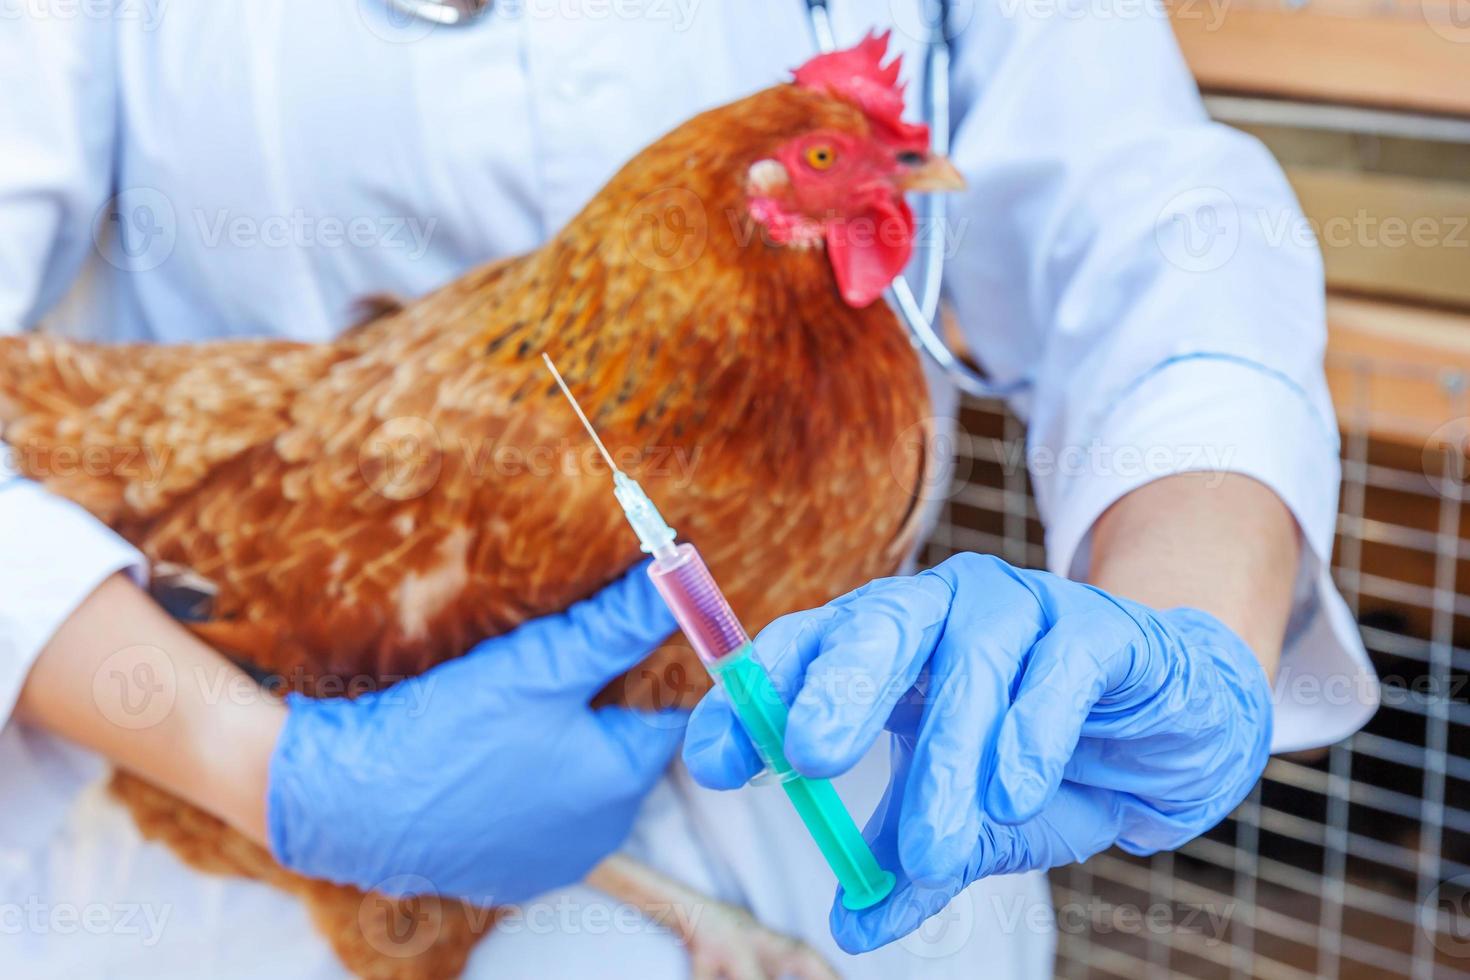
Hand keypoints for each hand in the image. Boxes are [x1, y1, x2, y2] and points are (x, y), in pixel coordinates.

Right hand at [267, 562, 682, 904]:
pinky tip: (486, 748)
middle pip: (622, 746)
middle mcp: (599, 834)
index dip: (644, 665)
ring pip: (577, 778)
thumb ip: (617, 624)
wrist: (347, 801)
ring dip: (560, 740)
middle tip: (555, 660)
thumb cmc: (450, 732)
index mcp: (621, 783)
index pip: (666, 712)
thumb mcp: (542, 663)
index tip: (615, 633)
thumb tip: (678, 576)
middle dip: (599, 701)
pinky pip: (534, 811)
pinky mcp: (503, 873)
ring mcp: (550, 860)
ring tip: (515, 700)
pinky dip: (522, 778)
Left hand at [683, 553, 1272, 951]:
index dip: (753, 699)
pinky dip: (1034, 732)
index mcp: (889, 647)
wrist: (1173, 729)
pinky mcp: (1099, 628)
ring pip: (971, 661)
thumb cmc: (1048, 761)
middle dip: (839, 686)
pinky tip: (1016, 790)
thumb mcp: (971, 824)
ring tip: (931, 845)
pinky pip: (1060, 668)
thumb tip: (849, 927)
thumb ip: (911, 867)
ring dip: (947, 756)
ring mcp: (1022, 609)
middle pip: (877, 623)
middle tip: (808, 755)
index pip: (803, 649)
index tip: (712, 762)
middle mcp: (943, 611)